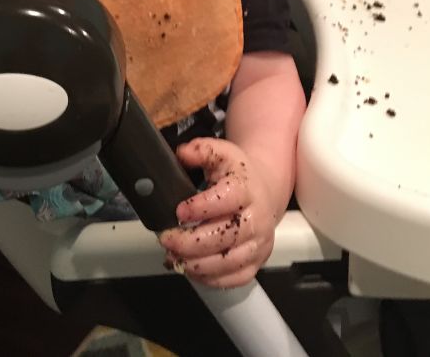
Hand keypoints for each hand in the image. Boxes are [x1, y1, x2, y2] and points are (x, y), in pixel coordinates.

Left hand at [158, 138, 276, 287]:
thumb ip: (200, 150)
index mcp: (246, 189)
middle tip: (166, 238)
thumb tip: (183, 154)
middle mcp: (257, 218)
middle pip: (225, 236)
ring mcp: (259, 244)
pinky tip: (191, 269)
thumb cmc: (236, 175)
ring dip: (196, 264)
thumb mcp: (220, 153)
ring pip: (228, 262)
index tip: (178, 211)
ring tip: (173, 257)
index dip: (201, 207)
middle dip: (190, 242)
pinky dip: (210, 279)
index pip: (226, 199)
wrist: (263, 192)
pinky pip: (235, 279)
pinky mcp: (257, 262)